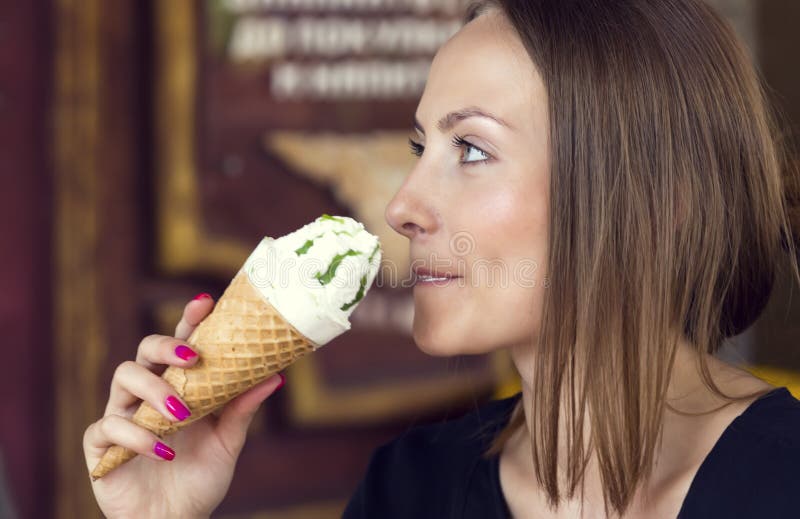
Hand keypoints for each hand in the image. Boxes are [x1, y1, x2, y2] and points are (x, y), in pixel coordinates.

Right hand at [83, 294, 284, 517]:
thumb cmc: (199, 479)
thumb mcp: (227, 443)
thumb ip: (242, 410)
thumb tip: (275, 376)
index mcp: (177, 387)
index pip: (180, 344)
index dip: (188, 321)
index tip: (205, 303)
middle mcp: (147, 395)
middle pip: (144, 350)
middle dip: (166, 346)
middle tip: (191, 358)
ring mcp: (122, 416)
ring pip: (123, 377)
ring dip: (154, 389)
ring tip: (181, 413)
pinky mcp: (101, 446)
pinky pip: (108, 426)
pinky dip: (136, 436)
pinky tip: (163, 451)